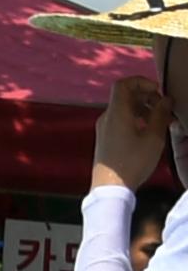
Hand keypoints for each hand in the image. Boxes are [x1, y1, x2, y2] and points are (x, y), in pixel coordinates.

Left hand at [95, 75, 175, 189]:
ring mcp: (104, 128)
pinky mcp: (105, 138)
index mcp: (116, 113)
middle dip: (147, 96)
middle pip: (125, 96)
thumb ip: (160, 114)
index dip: (141, 82)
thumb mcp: (154, 137)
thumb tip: (166, 100)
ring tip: (161, 120)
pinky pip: (121, 120)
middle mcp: (106, 117)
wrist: (110, 188)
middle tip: (164, 107)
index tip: (158, 90)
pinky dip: (136, 119)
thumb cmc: (133, 162)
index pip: (123, 84)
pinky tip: (149, 131)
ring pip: (124, 109)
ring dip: (144, 108)